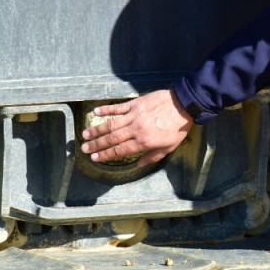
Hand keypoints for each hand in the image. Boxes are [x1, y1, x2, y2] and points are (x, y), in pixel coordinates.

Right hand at [79, 89, 193, 166]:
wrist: (184, 105)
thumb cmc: (177, 128)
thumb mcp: (168, 147)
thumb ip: (152, 157)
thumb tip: (138, 165)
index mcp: (144, 142)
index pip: (120, 150)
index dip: (106, 155)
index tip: (95, 158)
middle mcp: (136, 129)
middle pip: (112, 139)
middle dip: (97, 145)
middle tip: (84, 149)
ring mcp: (134, 115)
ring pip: (111, 124)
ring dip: (97, 129)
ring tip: (85, 134)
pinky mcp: (135, 103)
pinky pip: (117, 107)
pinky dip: (106, 109)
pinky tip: (95, 111)